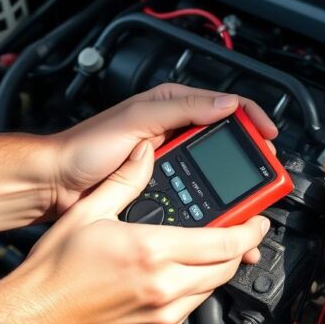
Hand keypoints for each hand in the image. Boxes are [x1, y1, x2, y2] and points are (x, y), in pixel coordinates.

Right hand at [0, 140, 269, 323]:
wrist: (37, 314)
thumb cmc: (56, 268)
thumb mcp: (91, 212)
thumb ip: (126, 180)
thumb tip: (145, 152)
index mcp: (152, 251)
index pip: (223, 242)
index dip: (249, 229)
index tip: (258, 219)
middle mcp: (164, 286)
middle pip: (226, 266)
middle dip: (239, 247)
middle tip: (241, 230)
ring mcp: (163, 313)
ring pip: (214, 288)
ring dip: (220, 267)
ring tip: (214, 248)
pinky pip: (194, 306)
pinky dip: (199, 287)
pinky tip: (186, 271)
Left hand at [48, 83, 277, 217]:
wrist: (56, 184)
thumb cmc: (84, 147)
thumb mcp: (136, 119)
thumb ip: (181, 109)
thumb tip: (225, 104)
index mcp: (172, 106)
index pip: (225, 107)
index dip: (252, 120)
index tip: (268, 137)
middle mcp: (175, 132)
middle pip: (226, 142)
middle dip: (250, 159)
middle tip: (266, 176)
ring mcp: (170, 161)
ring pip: (214, 173)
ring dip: (235, 190)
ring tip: (250, 206)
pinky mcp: (163, 187)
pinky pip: (197, 194)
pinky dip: (213, 207)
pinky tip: (222, 219)